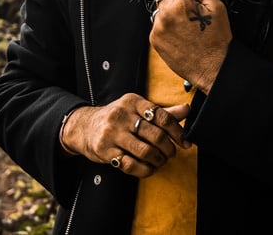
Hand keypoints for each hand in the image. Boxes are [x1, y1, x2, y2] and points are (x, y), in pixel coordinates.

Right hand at [60, 93, 189, 177]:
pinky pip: (131, 165)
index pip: (162, 116)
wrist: (84, 127)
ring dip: (158, 160)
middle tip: (171, 154)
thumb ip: (162, 112)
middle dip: (169, 149)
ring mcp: (112, 133)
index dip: (177, 132)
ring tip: (161, 161)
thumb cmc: (117, 118)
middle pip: (156, 136)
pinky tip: (149, 168)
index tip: (185, 142)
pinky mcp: (105, 151)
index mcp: (132, 101)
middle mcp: (121, 115)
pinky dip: (145, 170)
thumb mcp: (137, 109)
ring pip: (145, 151)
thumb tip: (187, 110)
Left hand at [149, 0, 230, 94]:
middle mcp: (166, 14)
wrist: (212, 68)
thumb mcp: (218, 8)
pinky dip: (166, 26)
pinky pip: (157, 24)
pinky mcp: (154, 39)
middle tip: (186, 6)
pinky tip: (180, 34)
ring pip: (159, 8)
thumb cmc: (216, 40)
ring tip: (184, 24)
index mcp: (182, 4)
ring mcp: (158, 27)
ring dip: (169, 11)